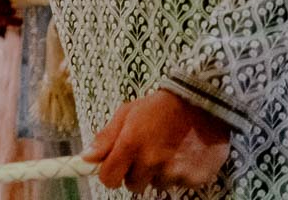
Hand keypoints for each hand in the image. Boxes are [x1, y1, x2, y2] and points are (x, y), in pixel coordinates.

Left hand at [84, 89, 230, 192]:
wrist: (202, 103)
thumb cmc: (160, 107)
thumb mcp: (127, 113)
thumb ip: (106, 138)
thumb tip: (85, 158)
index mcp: (131, 143)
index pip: (108, 178)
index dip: (110, 174)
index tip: (115, 167)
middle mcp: (151, 161)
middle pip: (133, 185)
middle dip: (136, 172)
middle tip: (147, 152)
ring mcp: (174, 171)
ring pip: (156, 185)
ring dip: (158, 173)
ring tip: (167, 149)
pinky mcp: (194, 178)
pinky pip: (179, 184)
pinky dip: (179, 174)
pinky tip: (183, 154)